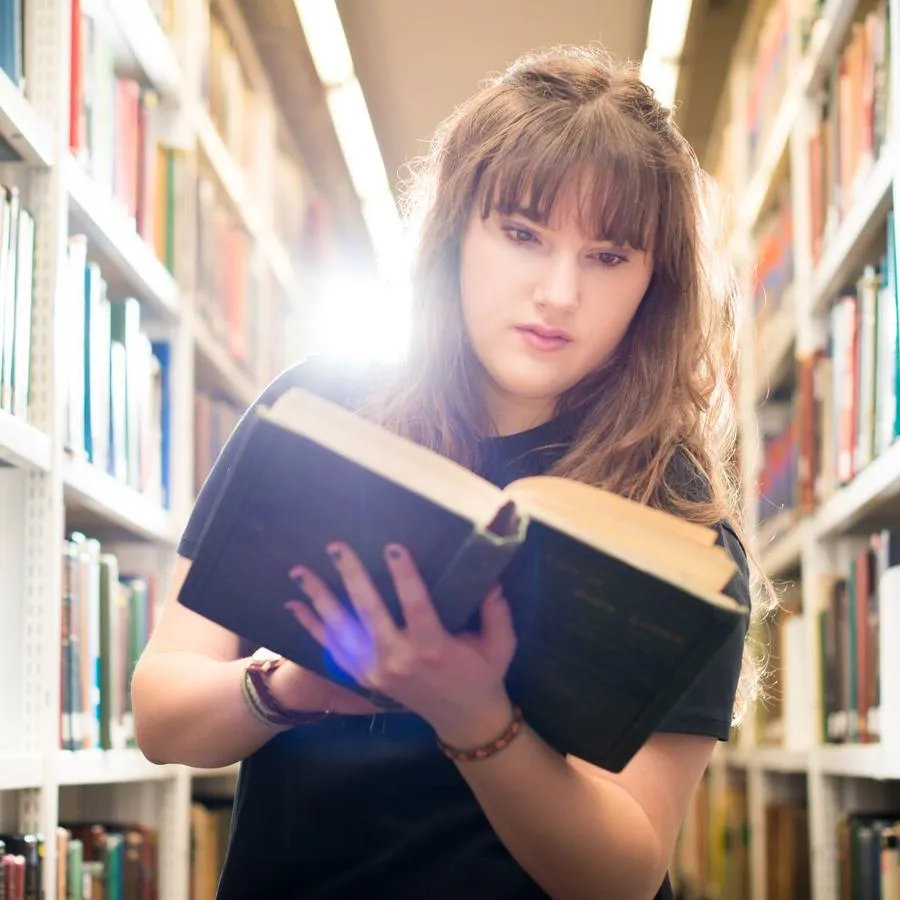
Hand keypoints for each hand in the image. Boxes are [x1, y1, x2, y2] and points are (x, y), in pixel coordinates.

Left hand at [284, 541, 517, 742]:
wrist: (462, 719)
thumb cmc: (483, 674)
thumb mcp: (500, 644)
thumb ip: (496, 610)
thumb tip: (490, 576)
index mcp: (433, 648)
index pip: (416, 605)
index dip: (404, 576)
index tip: (392, 546)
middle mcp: (399, 659)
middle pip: (369, 611)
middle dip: (351, 576)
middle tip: (335, 547)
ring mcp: (376, 670)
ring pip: (342, 629)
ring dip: (319, 597)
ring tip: (300, 571)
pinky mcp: (363, 677)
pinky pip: (332, 649)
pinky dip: (311, 627)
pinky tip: (294, 605)